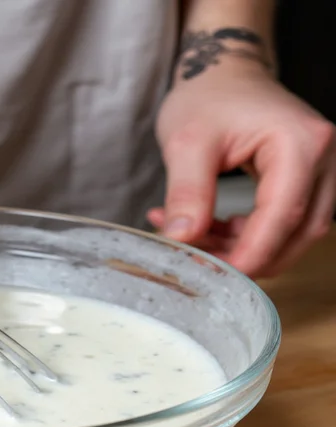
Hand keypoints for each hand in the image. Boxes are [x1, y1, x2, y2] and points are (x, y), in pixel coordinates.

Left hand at [152, 62, 334, 277]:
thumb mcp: (186, 143)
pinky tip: (208, 228)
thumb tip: (182, 239)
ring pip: (293, 232)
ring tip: (195, 238)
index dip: (252, 254)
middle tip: (200, 261)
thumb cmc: (207, 98)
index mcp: (301, 144)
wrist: (220, 73)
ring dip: (246, 248)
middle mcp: (323, 158)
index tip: (218, 275)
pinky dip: (247, 235)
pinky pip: (284, 222)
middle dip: (249, 256)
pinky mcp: (305, 180)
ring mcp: (320, 170)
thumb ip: (187, 192)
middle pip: (298, 232)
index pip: (283, 215)